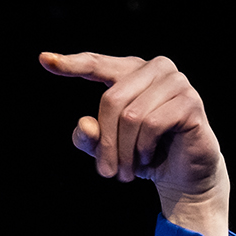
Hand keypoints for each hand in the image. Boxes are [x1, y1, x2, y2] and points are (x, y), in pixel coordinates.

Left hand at [41, 51, 230, 235]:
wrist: (182, 175)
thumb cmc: (142, 154)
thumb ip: (88, 137)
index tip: (44, 60)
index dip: (71, 63)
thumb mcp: (106, 149)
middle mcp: (155, 69)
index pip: (97, 63)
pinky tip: (147, 158)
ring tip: (127, 171)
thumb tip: (85, 124)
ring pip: (132, 115)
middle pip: (111, 99)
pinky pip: (153, 123)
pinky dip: (144, 148)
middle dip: (106, 143)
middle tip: (106, 173)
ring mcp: (176, 82)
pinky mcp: (190, 101)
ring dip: (125, 151)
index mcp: (130, 71)